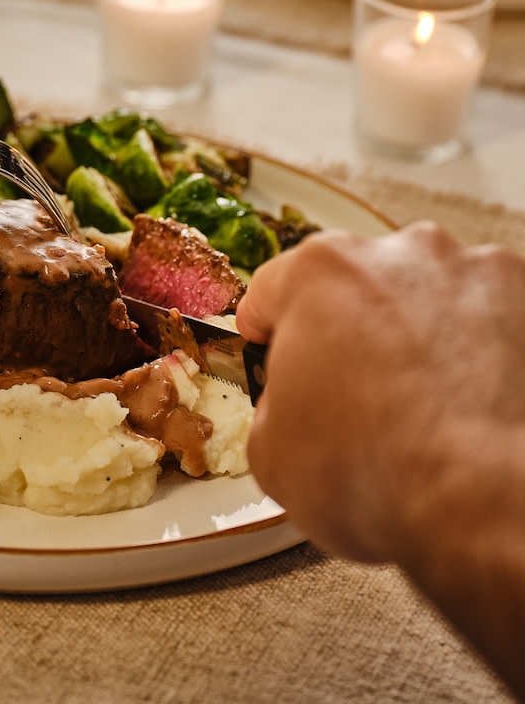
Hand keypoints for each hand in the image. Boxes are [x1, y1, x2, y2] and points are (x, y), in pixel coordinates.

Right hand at [237, 221, 524, 564]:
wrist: (486, 507)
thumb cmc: (378, 474)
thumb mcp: (269, 452)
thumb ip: (270, 404)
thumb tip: (291, 406)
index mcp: (319, 272)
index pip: (272, 288)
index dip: (268, 330)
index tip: (274, 350)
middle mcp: (398, 254)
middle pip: (355, 285)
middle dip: (350, 331)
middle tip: (353, 393)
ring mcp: (475, 272)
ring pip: (427, 295)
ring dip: (418, 334)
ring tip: (426, 403)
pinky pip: (493, 319)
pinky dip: (481, 351)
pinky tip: (473, 402)